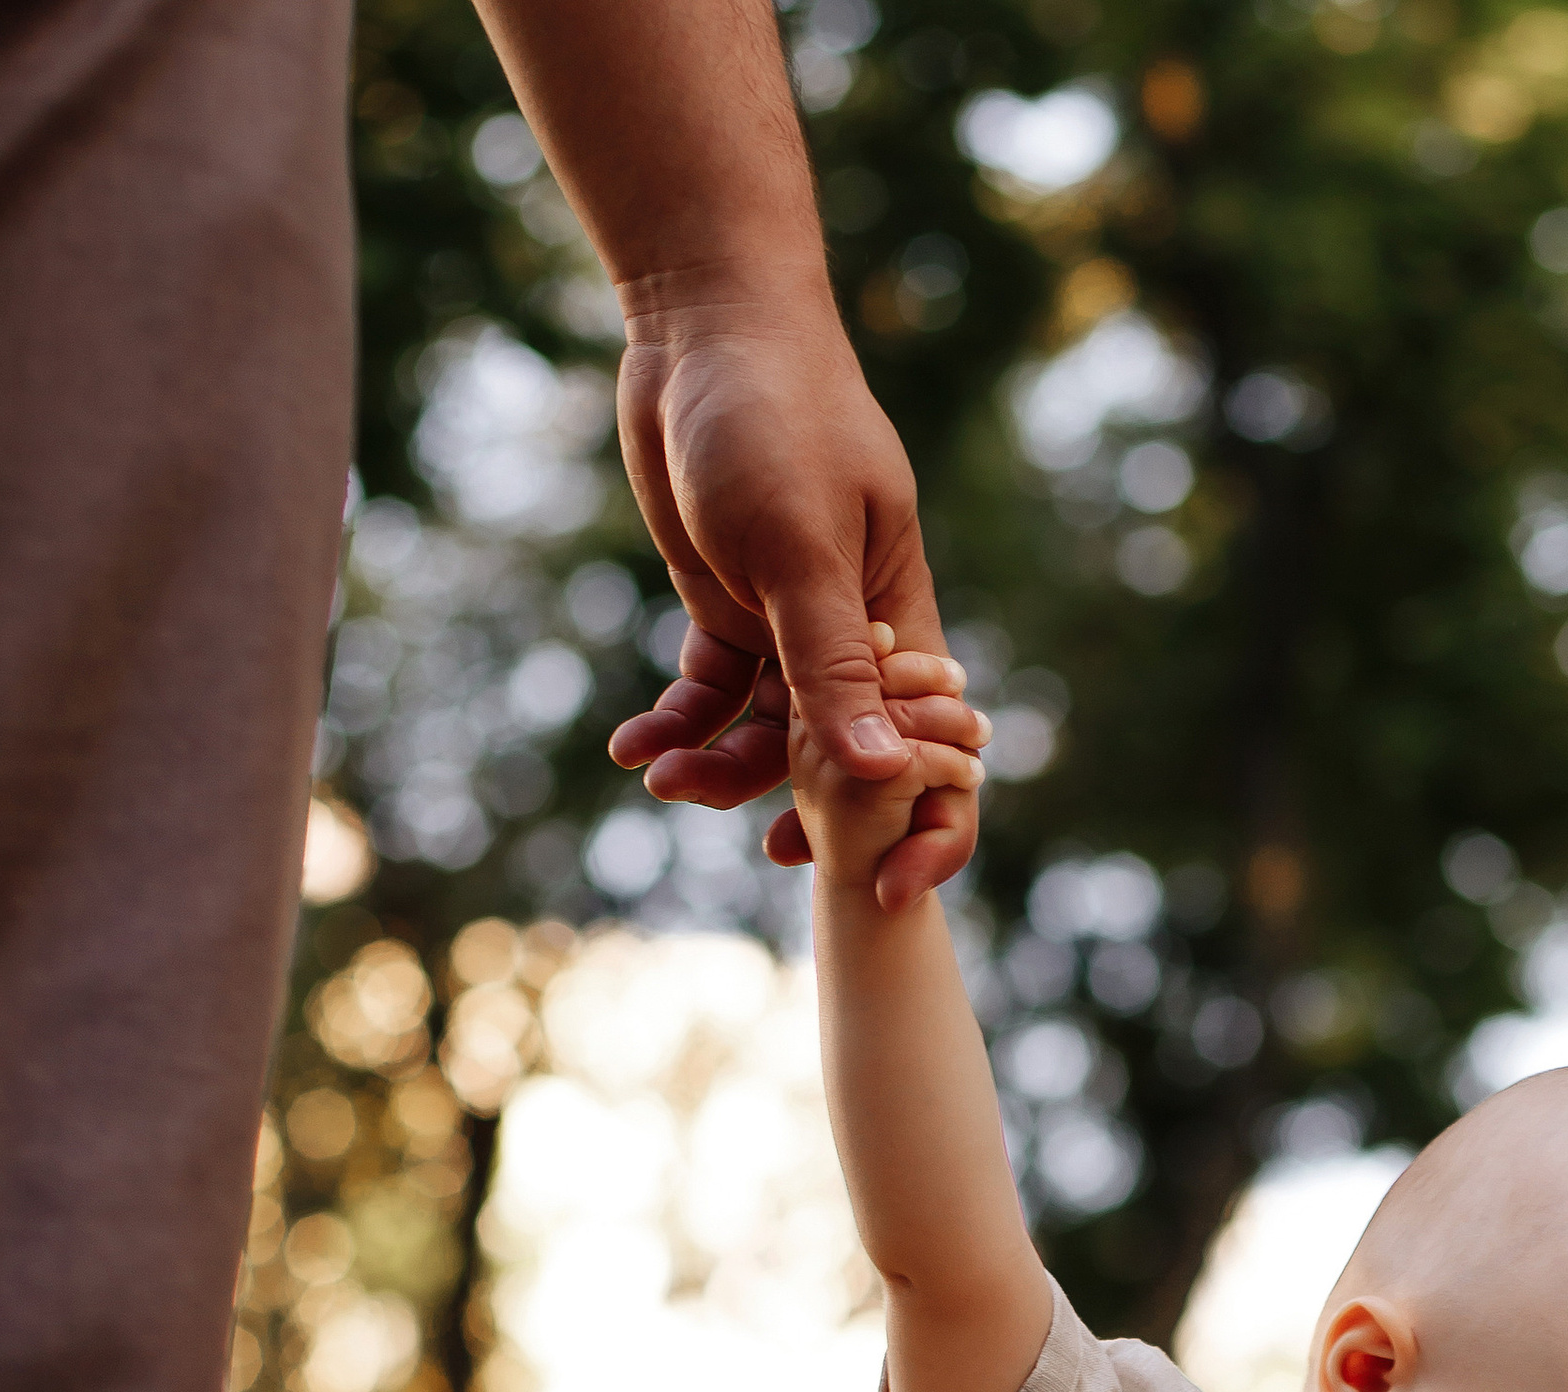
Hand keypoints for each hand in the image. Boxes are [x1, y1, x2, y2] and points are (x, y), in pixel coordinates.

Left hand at [604, 309, 981, 909]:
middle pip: (842, 759)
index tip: (887, 888)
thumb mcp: (804, 552)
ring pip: (764, 735)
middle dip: (795, 804)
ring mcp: (786, 626)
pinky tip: (632, 745)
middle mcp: (852, 638)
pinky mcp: (726, 608)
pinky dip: (676, 724)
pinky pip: (708, 696)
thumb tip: (881, 779)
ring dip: (715, 764)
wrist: (701, 327)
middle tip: (736, 831)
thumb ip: (835, 670)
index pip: (934, 752)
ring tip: (658, 775)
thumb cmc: (776, 419)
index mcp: (903, 627)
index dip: (926, 827)